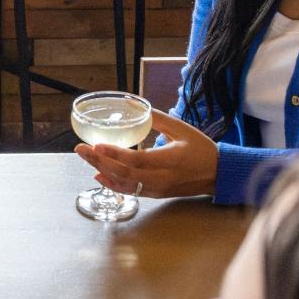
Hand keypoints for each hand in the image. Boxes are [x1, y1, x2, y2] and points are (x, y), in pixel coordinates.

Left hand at [75, 109, 216, 198]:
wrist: (218, 174)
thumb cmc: (202, 149)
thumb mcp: (182, 128)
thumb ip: (157, 118)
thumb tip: (135, 105)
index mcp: (170, 160)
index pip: (137, 160)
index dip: (115, 154)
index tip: (96, 145)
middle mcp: (161, 178)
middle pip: (124, 174)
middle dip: (99, 162)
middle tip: (80, 149)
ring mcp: (157, 189)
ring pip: (125, 184)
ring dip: (103, 172)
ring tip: (85, 159)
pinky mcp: (156, 194)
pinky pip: (131, 191)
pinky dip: (113, 184)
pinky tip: (99, 175)